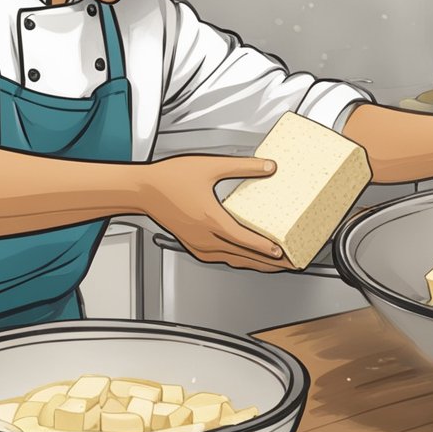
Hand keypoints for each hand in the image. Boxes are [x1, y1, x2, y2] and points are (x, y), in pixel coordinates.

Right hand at [138, 154, 292, 272]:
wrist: (142, 190)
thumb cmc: (169, 179)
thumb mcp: (210, 167)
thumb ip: (243, 167)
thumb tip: (268, 166)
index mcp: (210, 220)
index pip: (244, 240)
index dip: (265, 248)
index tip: (282, 253)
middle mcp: (204, 237)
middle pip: (243, 256)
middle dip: (269, 262)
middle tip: (290, 263)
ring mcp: (198, 244)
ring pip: (233, 259)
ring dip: (255, 263)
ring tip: (275, 264)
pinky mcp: (194, 245)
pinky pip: (221, 258)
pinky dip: (238, 259)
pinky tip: (247, 257)